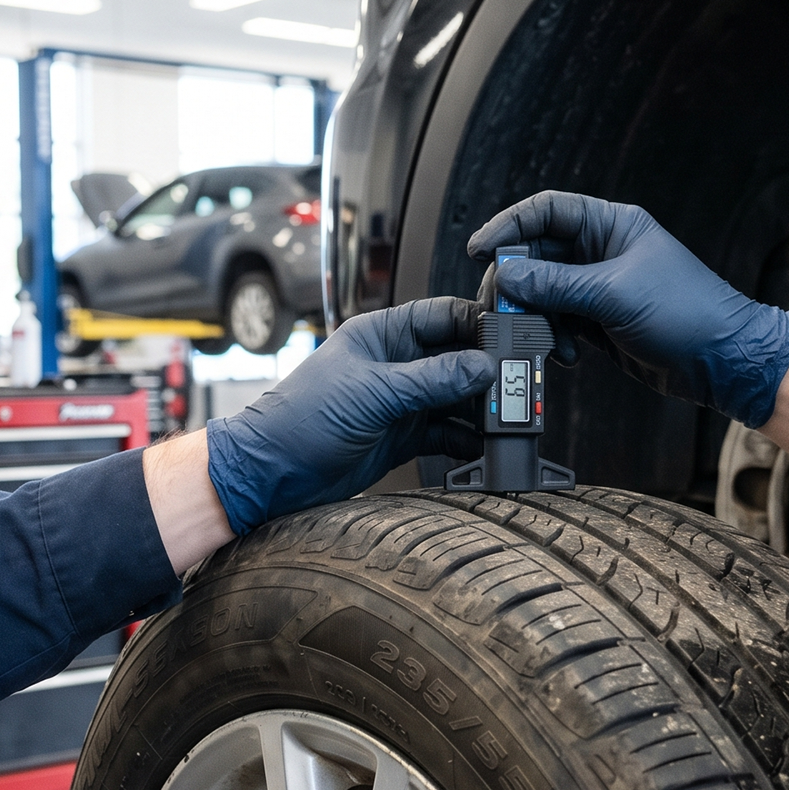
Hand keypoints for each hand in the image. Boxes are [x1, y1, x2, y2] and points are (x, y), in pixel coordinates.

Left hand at [207, 299, 493, 533]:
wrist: (271, 473)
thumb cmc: (300, 419)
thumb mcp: (372, 392)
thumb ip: (431, 380)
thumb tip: (482, 366)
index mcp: (381, 335)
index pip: (442, 316)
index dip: (478, 324)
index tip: (511, 338)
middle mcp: (395, 364)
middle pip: (456, 359)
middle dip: (486, 372)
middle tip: (517, 387)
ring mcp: (400, 402)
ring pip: (455, 398)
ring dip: (479, 410)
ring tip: (506, 420)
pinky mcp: (402, 437)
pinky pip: (445, 433)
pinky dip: (465, 441)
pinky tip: (482, 447)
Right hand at [468, 191, 788, 427]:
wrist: (721, 361)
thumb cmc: (689, 313)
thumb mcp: (614, 294)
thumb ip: (556, 283)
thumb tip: (509, 273)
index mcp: (611, 226)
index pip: (547, 212)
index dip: (509, 226)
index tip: (481, 250)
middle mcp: (601, 252)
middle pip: (536, 256)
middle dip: (516, 283)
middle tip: (503, 308)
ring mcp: (597, 288)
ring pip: (542, 293)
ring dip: (534, 318)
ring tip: (540, 338)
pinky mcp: (597, 321)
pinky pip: (556, 323)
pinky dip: (551, 339)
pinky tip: (564, 354)